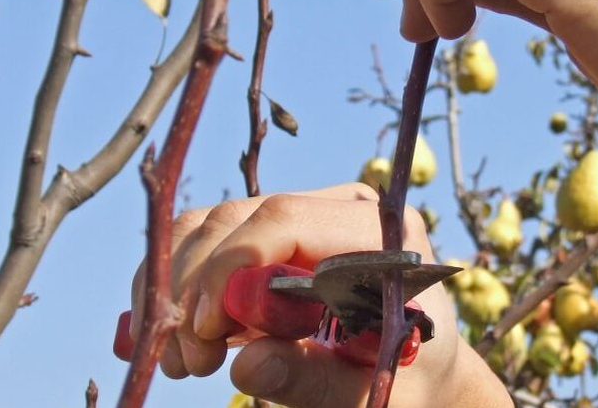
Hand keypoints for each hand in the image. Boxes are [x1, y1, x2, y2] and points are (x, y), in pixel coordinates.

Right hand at [128, 183, 510, 407]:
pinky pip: (205, 241)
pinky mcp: (273, 235)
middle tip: (191, 361)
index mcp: (380, 233)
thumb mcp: (370, 390)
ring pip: (210, 226)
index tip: (206, 332)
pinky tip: (177, 338)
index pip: (286, 219)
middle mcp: (339, 208)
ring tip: (185, 360)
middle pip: (238, 218)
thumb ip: (315, 380)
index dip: (231, 268)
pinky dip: (176, 286)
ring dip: (177, 289)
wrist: (422, 370)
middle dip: (196, 288)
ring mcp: (304, 214)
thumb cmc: (408, 380)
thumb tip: (247, 366)